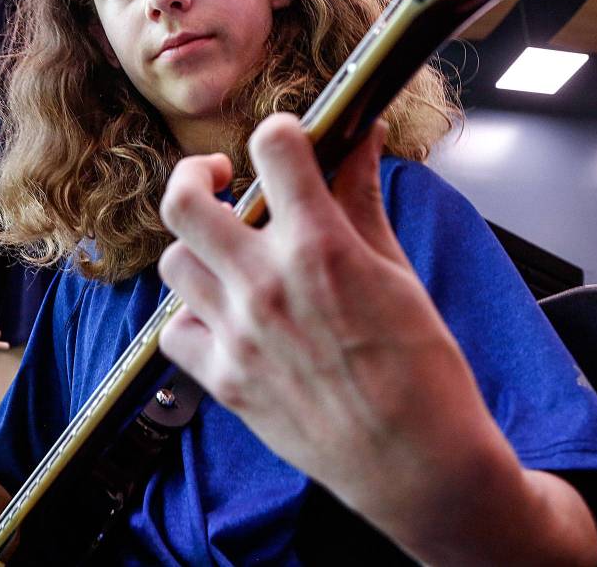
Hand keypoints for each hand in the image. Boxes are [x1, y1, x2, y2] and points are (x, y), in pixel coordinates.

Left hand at [157, 113, 596, 564]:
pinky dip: (192, 315)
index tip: (287, 141)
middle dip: (198, 172)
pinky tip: (224, 315)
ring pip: (173, 261)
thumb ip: (363, 200)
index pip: (273, 149)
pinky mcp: (224, 380)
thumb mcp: (399, 272)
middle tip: (222, 178)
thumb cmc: (423, 371)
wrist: (416, 464)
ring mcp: (237, 335)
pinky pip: (175, 329)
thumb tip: (361, 139)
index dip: (281, 132)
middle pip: (185, 200)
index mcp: (320, 249)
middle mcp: (266, 285)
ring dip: (198, 246)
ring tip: (229, 253)